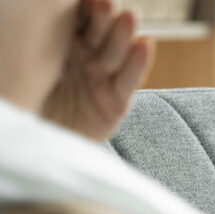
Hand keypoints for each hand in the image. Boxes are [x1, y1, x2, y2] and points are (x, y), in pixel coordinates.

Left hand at [41, 0, 153, 141]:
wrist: (32, 153)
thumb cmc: (24, 107)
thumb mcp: (29, 68)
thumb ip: (48, 39)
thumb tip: (54, 8)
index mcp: (58, 44)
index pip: (75, 18)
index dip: (85, 6)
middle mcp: (83, 58)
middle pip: (97, 31)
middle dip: (102, 16)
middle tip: (104, 2)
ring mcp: (100, 80)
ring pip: (114, 52)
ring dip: (123, 34)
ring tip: (129, 17)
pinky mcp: (115, 103)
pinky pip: (128, 81)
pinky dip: (137, 64)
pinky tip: (145, 46)